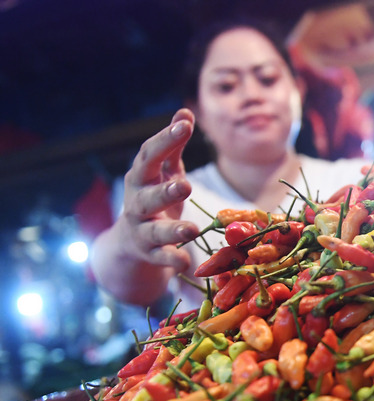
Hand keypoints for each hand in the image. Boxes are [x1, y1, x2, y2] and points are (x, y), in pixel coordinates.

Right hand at [118, 108, 199, 271]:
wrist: (128, 244)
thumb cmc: (153, 199)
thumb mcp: (162, 173)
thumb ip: (173, 145)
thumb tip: (185, 111)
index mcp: (141, 179)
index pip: (149, 156)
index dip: (165, 140)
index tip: (186, 124)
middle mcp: (137, 204)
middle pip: (147, 197)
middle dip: (165, 191)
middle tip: (186, 186)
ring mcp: (141, 231)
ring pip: (154, 231)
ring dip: (172, 230)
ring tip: (192, 230)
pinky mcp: (149, 255)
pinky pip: (160, 259)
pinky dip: (172, 260)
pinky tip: (186, 262)